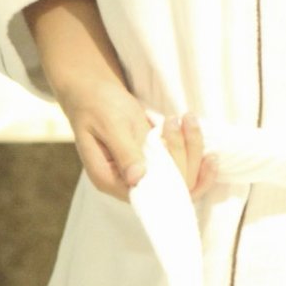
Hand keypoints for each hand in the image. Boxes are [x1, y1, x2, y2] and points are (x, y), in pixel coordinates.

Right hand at [66, 89, 214, 203]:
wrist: (91, 90)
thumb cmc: (96, 104)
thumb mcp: (110, 124)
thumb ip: (124, 151)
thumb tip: (138, 178)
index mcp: (109, 179)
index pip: (147, 195)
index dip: (171, 179)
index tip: (184, 150)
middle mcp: (126, 182)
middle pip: (168, 189)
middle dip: (186, 157)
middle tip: (186, 120)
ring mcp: (140, 171)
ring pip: (178, 177)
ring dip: (191, 149)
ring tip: (190, 119)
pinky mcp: (150, 159)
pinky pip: (176, 164)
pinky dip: (189, 148)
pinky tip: (194, 130)